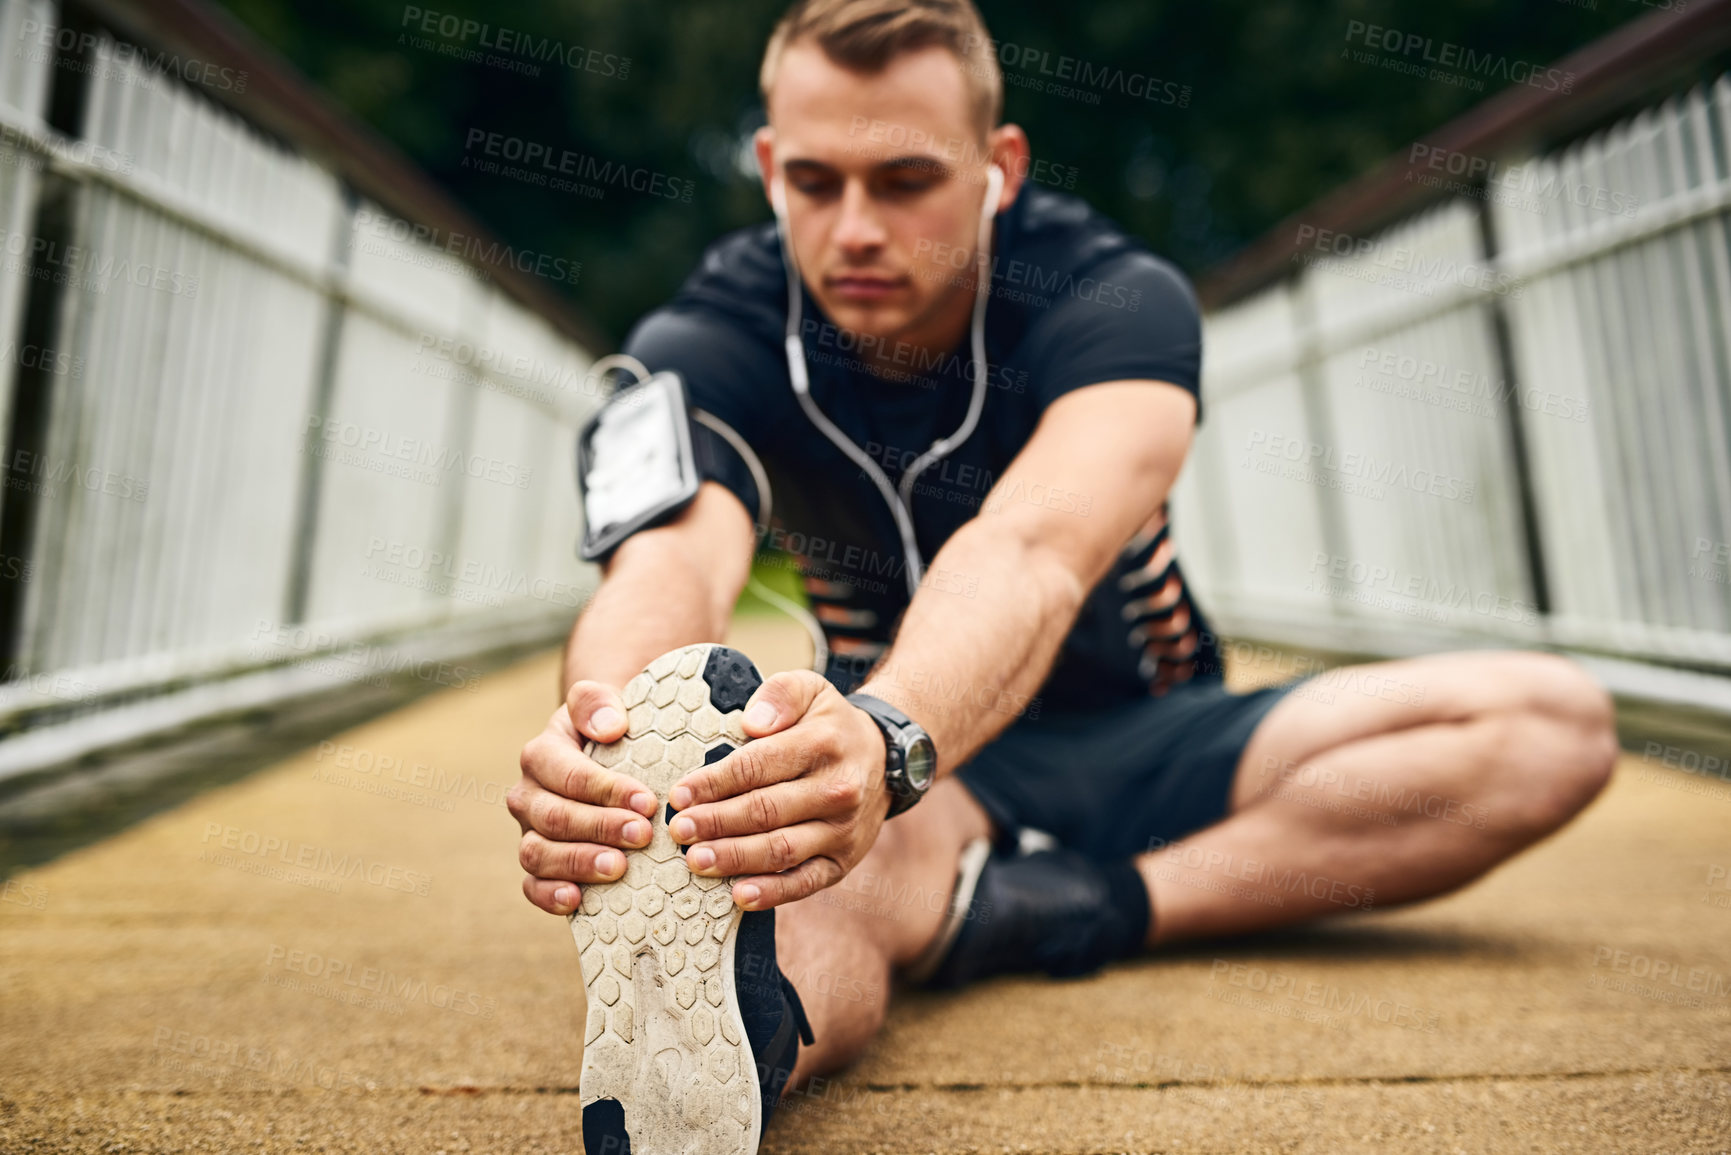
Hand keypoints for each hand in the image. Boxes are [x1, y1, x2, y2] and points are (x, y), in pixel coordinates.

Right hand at [509, 680, 660, 915]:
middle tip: (643, 835)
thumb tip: (608, 728)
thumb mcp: (604, 705)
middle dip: (600, 828)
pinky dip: (549, 895)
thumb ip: (598, 703)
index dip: (606, 790)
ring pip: (538, 854)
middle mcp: (528, 795)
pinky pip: (531, 885)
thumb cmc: (609, 731)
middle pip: (554, 817)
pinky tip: (577, 900)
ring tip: (618, 868)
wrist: (602, 753)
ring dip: (578, 863)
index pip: (568, 774)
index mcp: (541, 755)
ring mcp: (529, 832)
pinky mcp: (537, 864)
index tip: (646, 801)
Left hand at [666, 670, 887, 909]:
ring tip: (695, 860)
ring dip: (735, 858)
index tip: (680, 794)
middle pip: (766, 811)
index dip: (715, 782)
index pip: (759, 766)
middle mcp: (837, 791)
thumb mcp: (812, 689)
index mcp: (823, 745)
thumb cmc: (830, 725)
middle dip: (716, 822)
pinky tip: (738, 895)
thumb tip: (752, 722)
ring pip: (781, 849)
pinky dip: (772, 892)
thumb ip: (781, 695)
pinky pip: (806, 882)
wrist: (885, 760)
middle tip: (678, 830)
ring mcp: (842, 831)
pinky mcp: (843, 862)